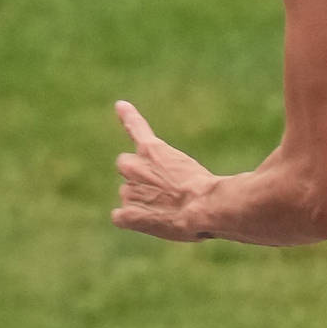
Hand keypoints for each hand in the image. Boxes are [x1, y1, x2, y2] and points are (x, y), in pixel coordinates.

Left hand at [111, 100, 215, 241]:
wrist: (204, 206)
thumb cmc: (207, 188)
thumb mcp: (192, 167)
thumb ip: (176, 168)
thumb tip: (187, 177)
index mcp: (152, 149)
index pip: (135, 127)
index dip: (128, 117)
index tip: (120, 105)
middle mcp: (133, 166)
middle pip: (126, 165)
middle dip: (138, 173)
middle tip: (160, 186)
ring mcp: (129, 191)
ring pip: (127, 194)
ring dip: (141, 199)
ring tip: (166, 208)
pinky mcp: (129, 214)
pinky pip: (119, 217)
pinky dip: (131, 220)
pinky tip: (146, 222)